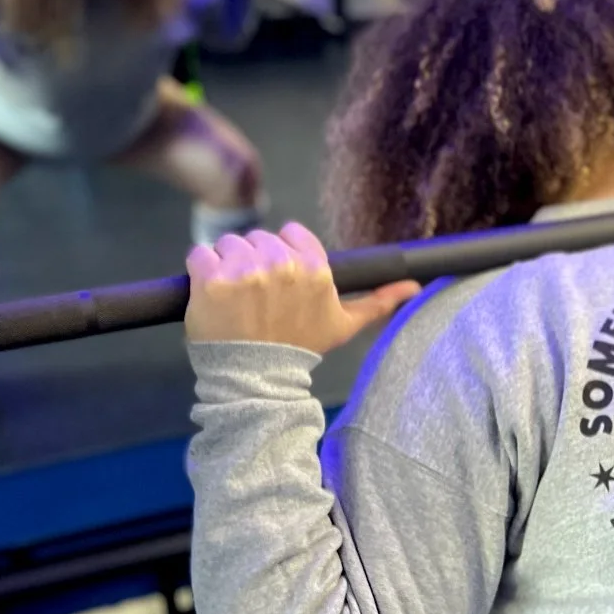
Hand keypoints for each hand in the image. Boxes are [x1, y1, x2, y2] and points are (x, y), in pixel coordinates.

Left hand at [185, 221, 420, 351]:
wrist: (256, 380)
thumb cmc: (300, 348)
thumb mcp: (344, 325)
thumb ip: (378, 301)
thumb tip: (415, 286)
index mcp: (315, 269)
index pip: (291, 233)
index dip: (283, 255)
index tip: (278, 283)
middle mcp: (283, 265)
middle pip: (258, 238)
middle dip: (253, 262)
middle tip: (255, 298)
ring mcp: (246, 272)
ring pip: (228, 244)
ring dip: (225, 266)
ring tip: (233, 300)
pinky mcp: (212, 280)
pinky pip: (199, 254)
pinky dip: (200, 273)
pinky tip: (212, 298)